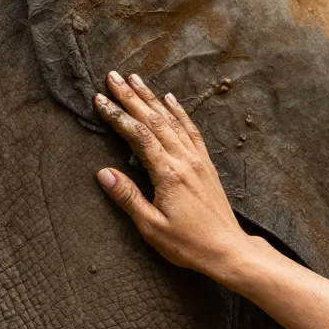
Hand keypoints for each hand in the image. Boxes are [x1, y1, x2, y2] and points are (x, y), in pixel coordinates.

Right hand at [93, 71, 257, 277]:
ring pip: (171, 120)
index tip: (100, 100)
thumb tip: (103, 173)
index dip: (117, 116)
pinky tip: (170, 99)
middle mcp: (184, 160)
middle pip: (154, 120)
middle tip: (113, 77)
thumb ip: (128, 197)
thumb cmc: (188, 244)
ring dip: (151, 98)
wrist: (228, 251)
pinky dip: (179, 112)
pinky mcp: (206, 164)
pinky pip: (191, 130)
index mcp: (168, 174)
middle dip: (131, 97)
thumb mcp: (151, 226)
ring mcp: (198, 160)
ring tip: (136, 79)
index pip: (138, 136)